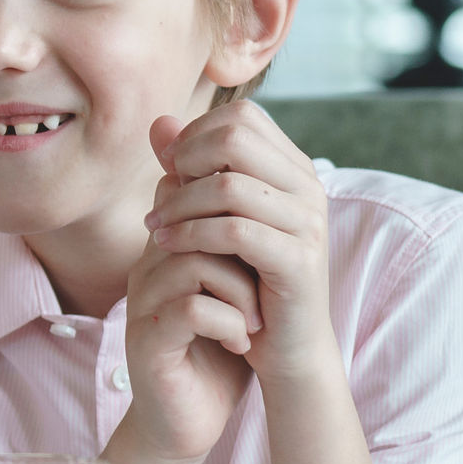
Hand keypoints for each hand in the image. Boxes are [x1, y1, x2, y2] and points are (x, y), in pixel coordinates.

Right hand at [119, 223, 258, 463]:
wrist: (187, 422)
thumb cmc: (214, 356)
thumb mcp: (235, 295)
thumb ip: (242, 253)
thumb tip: (280, 207)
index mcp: (167, 252)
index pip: (192, 197)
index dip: (234, 216)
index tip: (267, 249)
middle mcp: (148, 269)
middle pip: (198, 223)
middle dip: (245, 255)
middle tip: (266, 288)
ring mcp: (144, 303)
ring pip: (196, 262)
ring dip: (241, 292)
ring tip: (254, 321)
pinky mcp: (148, 340)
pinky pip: (192, 308)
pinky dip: (229, 323)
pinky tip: (240, 342)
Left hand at [143, 104, 340, 385]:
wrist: (287, 346)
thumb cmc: (248, 279)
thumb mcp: (215, 217)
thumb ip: (190, 169)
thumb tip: (158, 122)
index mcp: (293, 168)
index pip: (242, 117)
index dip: (196, 134)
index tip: (171, 169)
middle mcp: (308, 187)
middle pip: (235, 138)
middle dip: (186, 162)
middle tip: (162, 196)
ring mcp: (308, 222)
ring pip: (228, 186)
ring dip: (179, 205)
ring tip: (154, 226)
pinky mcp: (298, 260)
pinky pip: (234, 231)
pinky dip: (191, 235)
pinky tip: (166, 246)